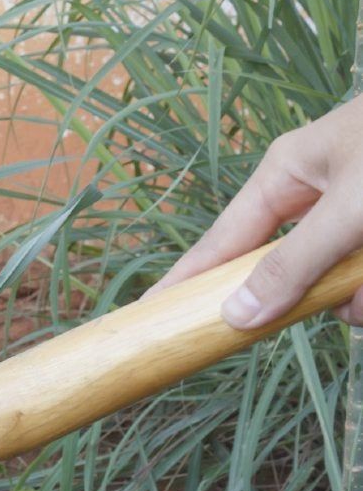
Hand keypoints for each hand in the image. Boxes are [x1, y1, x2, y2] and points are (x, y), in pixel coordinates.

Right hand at [150, 95, 362, 326]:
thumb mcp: (352, 208)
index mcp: (287, 173)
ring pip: (337, 282)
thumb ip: (294, 262)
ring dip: (360, 294)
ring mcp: (355, 214)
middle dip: (314, 293)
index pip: (221, 242)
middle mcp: (317, 194)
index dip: (186, 281)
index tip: (148, 316)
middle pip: (285, 270)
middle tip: (336, 297)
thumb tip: (235, 315)